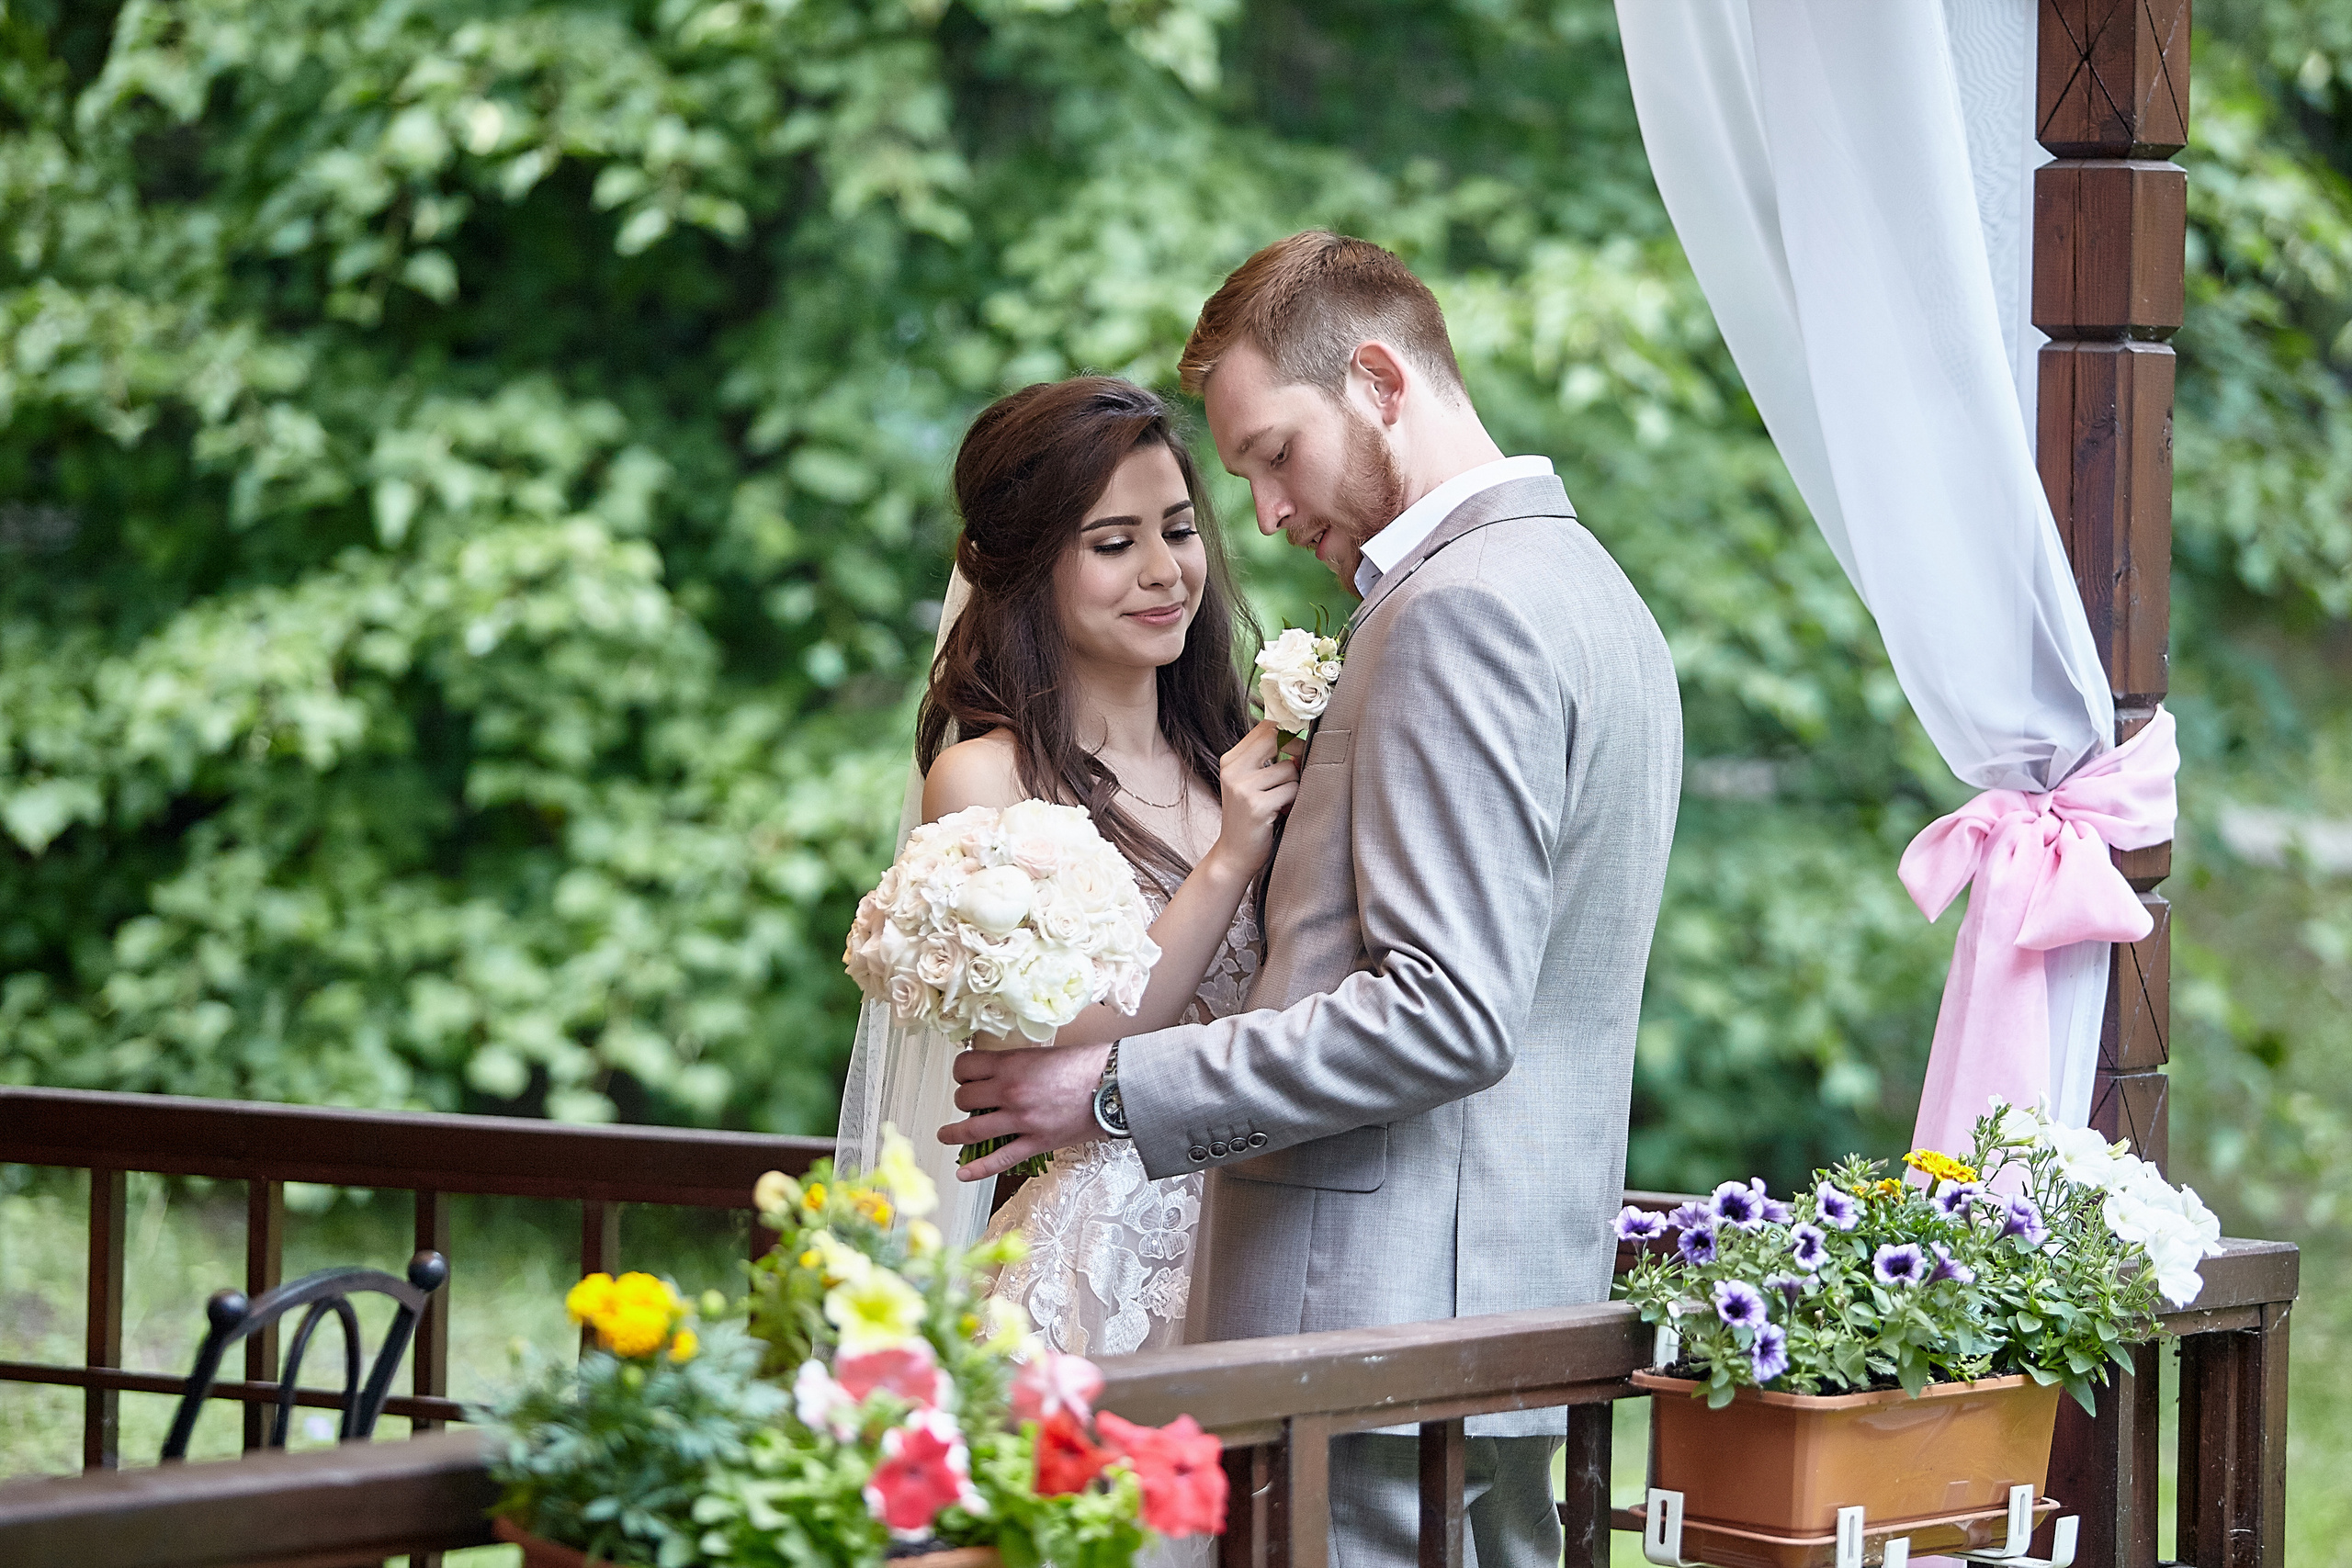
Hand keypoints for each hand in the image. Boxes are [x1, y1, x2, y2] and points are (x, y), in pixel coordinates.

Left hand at [939, 1040, 1112, 1180]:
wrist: (1114, 1084)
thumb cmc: (1086, 1064)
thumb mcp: (1043, 1053)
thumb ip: (1017, 1064)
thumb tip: (1000, 1072)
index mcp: (1011, 1065)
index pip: (965, 1067)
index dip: (962, 1071)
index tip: (965, 1075)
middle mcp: (1010, 1092)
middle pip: (964, 1098)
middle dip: (963, 1099)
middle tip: (970, 1100)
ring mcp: (1021, 1120)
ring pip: (971, 1129)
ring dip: (954, 1133)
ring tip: (946, 1134)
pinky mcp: (1036, 1143)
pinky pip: (1000, 1159)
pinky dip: (978, 1169)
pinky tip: (963, 1173)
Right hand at [1202, 720, 1299, 883]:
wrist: (1234, 854)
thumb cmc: (1249, 817)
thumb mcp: (1249, 782)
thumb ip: (1266, 758)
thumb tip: (1300, 735)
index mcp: (1231, 760)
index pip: (1265, 727)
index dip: (1288, 730)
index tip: (1299, 743)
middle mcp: (1233, 770)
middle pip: (1276, 738)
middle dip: (1297, 749)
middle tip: (1298, 768)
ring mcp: (1243, 788)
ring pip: (1290, 768)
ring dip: (1295, 784)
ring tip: (1283, 800)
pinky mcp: (1257, 806)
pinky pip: (1292, 790)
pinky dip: (1293, 800)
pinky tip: (1282, 811)